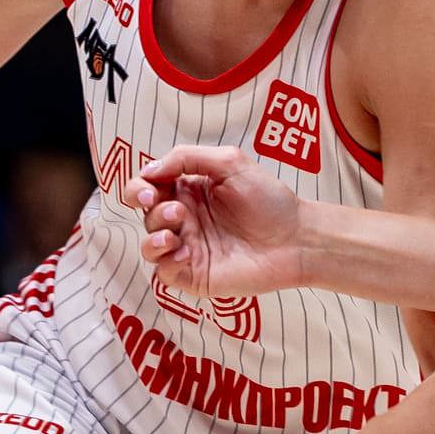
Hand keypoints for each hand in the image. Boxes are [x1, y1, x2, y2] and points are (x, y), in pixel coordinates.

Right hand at [131, 145, 303, 297]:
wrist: (295, 238)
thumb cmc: (269, 200)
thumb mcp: (229, 163)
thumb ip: (186, 158)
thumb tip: (149, 170)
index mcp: (188, 191)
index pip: (147, 187)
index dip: (138, 187)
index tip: (149, 189)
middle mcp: (185, 219)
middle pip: (145, 214)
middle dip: (151, 210)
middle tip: (175, 210)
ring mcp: (188, 248)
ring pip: (149, 246)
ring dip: (154, 237)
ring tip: (177, 231)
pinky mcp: (195, 275)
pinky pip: (164, 272)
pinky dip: (167, 262)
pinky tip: (187, 253)